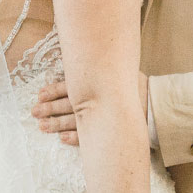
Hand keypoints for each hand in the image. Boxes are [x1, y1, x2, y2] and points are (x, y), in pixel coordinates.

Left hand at [32, 73, 150, 146]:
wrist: (159, 105)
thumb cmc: (137, 86)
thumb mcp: (120, 71)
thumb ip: (100, 68)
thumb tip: (80, 54)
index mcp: (99, 84)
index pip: (71, 86)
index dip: (53, 91)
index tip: (39, 95)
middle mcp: (99, 100)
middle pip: (69, 104)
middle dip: (50, 108)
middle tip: (34, 112)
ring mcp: (103, 117)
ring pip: (75, 121)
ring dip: (57, 124)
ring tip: (43, 127)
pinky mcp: (110, 131)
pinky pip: (89, 137)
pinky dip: (75, 138)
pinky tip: (62, 139)